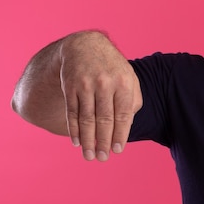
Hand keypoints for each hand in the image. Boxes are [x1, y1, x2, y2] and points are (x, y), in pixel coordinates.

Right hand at [59, 31, 142, 160]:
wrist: (85, 46)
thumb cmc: (112, 68)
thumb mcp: (129, 78)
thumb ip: (133, 100)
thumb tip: (127, 126)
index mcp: (124, 83)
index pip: (123, 115)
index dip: (120, 135)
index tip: (118, 151)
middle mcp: (105, 84)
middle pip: (104, 119)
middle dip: (104, 142)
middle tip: (103, 158)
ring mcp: (85, 85)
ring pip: (86, 118)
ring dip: (87, 140)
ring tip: (89, 156)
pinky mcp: (70, 86)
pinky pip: (72, 112)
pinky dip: (74, 129)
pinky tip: (76, 142)